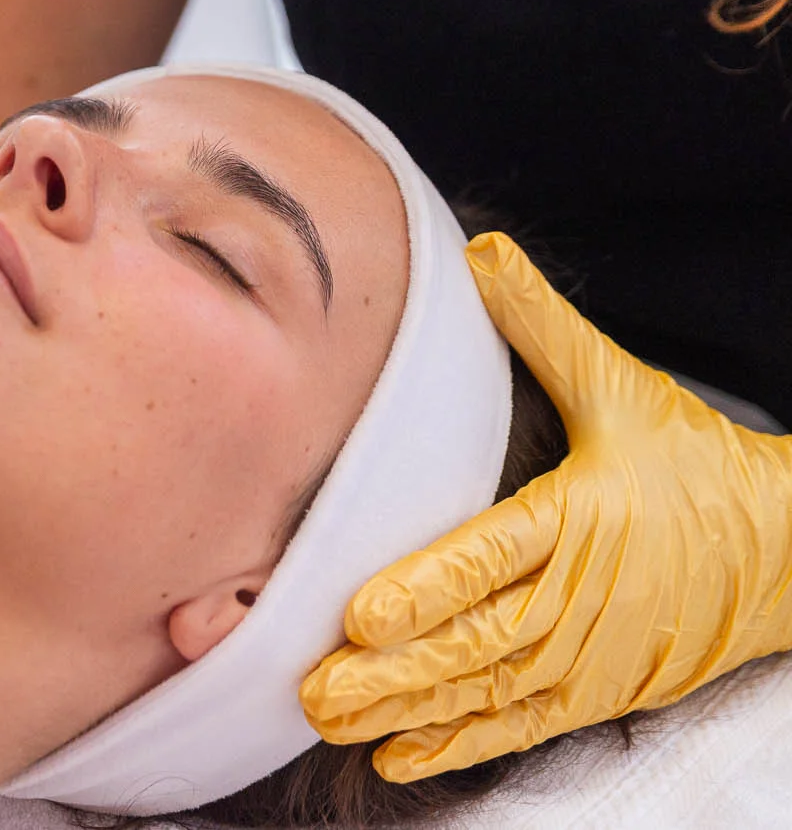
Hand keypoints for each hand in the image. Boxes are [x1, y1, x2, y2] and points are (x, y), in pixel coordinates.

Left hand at [300, 232, 791, 780]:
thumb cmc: (695, 462)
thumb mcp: (624, 386)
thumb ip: (541, 326)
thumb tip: (477, 252)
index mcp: (580, 516)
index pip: (492, 556)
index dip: (427, 589)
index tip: (362, 613)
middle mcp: (582, 594)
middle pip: (477, 638)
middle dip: (394, 669)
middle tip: (316, 686)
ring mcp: (592, 652)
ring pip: (490, 691)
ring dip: (410, 712)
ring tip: (335, 721)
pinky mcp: (602, 691)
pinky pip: (524, 725)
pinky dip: (462, 744)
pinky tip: (400, 758)